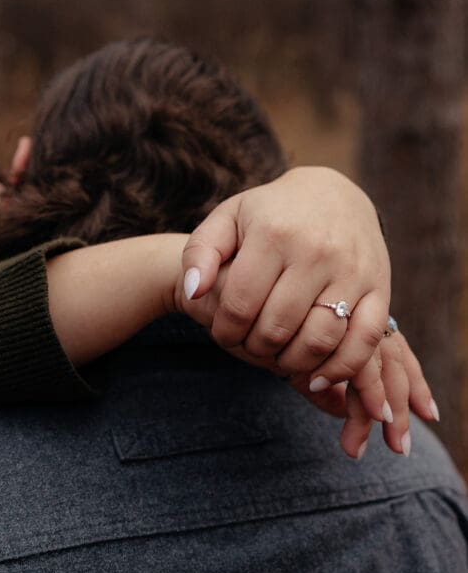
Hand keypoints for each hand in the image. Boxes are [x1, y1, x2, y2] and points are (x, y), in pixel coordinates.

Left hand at [179, 167, 438, 448]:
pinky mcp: (379, 288)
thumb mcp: (228, 220)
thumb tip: (192, 293)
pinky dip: (340, 369)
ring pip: (318, 340)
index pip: (241, 305)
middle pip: (277, 327)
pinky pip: (363, 342)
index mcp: (274, 234)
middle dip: (254, 349)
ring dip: (291, 363)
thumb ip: (200, 254)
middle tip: (249, 347)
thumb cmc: (270, 214)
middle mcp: (316, 251)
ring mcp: (352, 271)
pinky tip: (316, 377)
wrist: (334, 195)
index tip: (223, 333)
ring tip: (277, 358)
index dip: (225, 331)